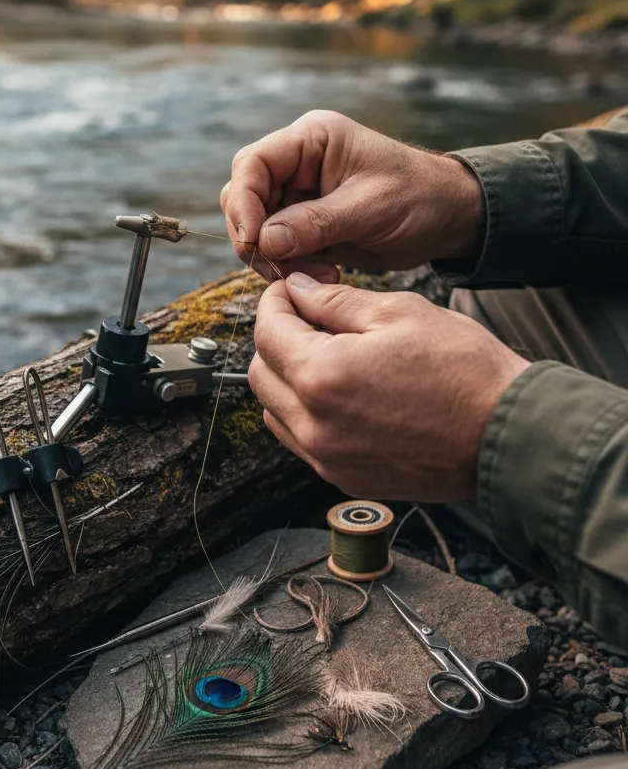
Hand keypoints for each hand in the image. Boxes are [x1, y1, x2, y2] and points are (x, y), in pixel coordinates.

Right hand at [220, 110, 483, 281]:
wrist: (449, 218)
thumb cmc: (420, 197)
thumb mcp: (370, 208)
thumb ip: (316, 223)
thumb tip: (265, 240)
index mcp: (311, 140)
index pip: (253, 164)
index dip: (244, 202)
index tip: (254, 240)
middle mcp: (296, 164)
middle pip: (244, 196)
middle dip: (255, 235)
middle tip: (277, 266)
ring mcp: (297, 195)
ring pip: (256, 227)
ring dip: (273, 257)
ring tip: (315, 274)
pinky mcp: (303, 225)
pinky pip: (276, 248)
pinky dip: (289, 267)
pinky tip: (322, 275)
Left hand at [248, 274, 529, 502]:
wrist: (509, 435)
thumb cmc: (462, 369)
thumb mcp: (398, 313)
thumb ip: (333, 301)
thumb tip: (296, 290)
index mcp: (320, 376)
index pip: (267, 330)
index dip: (275, 302)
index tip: (290, 291)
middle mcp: (313, 425)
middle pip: (260, 372)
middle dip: (276, 339)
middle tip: (308, 320)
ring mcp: (326, 458)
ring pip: (274, 409)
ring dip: (286, 378)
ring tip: (326, 355)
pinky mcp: (343, 478)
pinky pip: (299, 439)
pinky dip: (304, 412)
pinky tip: (339, 392)